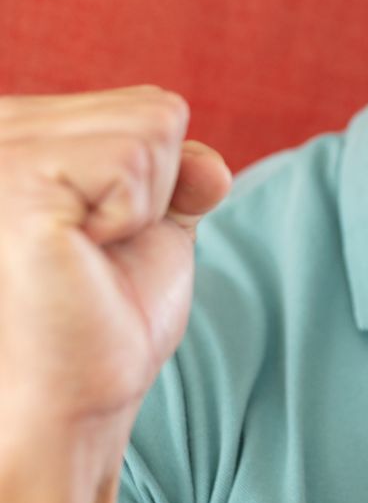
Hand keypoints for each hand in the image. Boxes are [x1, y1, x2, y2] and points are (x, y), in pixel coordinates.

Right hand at [0, 85, 231, 502]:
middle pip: (155, 108)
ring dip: (146, 204)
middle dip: (156, 187)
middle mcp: (1, 125)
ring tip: (86, 251)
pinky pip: (135, 161)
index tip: (105, 235)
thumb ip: (180, 168)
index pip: (146, 104)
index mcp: (21, 126)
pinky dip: (135, 215)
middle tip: (97, 249)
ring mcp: (3, 148)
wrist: (72, 397)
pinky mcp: (18, 179)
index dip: (159, 180)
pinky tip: (82, 252)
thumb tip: (212, 167)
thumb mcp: (154, 220)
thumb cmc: (101, 311)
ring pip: (153, 126)